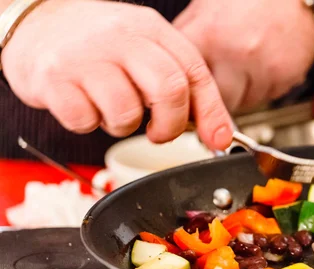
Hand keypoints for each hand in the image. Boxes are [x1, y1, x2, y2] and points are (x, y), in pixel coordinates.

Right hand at [1, 0, 232, 149]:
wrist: (34, 23)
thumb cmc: (97, 43)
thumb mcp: (144, 48)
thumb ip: (180, 83)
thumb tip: (216, 133)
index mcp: (150, 29)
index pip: (193, 71)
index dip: (210, 111)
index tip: (216, 139)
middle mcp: (120, 37)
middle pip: (168, 90)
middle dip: (170, 125)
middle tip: (158, 132)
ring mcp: (85, 56)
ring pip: (126, 112)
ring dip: (123, 125)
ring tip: (111, 109)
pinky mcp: (54, 79)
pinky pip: (85, 121)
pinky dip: (89, 124)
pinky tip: (85, 105)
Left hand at [174, 0, 313, 110]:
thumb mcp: (208, 6)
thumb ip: (189, 34)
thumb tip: (170, 62)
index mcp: (209, 34)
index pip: (185, 80)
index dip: (184, 87)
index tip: (184, 89)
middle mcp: (235, 54)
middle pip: (211, 100)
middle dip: (210, 96)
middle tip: (214, 83)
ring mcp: (261, 69)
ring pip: (239, 103)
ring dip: (237, 93)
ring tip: (240, 69)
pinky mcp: (283, 79)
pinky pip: (264, 98)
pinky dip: (260, 88)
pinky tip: (260, 68)